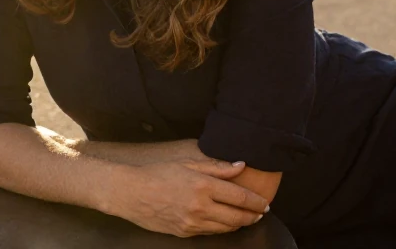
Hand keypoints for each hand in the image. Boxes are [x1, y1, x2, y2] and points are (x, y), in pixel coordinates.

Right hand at [105, 158, 268, 237]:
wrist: (130, 193)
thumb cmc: (157, 174)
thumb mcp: (186, 164)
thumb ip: (216, 167)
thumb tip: (240, 166)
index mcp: (203, 186)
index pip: (240, 197)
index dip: (256, 201)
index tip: (265, 202)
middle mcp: (200, 207)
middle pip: (237, 217)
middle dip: (253, 215)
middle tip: (260, 212)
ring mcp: (193, 222)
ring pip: (226, 228)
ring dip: (240, 223)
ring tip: (246, 218)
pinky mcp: (185, 233)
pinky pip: (210, 232)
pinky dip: (222, 228)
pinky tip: (224, 222)